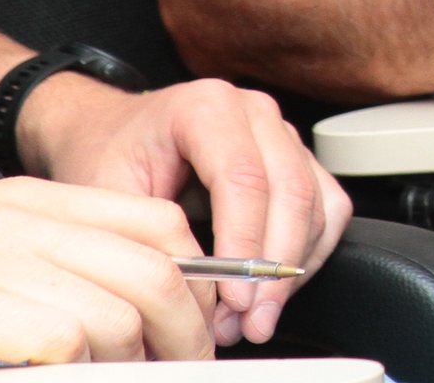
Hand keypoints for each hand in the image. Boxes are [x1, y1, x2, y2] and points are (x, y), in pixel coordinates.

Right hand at [0, 177, 215, 369]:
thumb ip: (58, 271)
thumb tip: (141, 314)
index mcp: (31, 203)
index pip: (157, 225)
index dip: (199, 280)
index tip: (199, 328)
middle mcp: (18, 220)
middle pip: (156, 271)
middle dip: (186, 334)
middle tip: (184, 371)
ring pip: (120, 312)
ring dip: (133, 364)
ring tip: (121, 382)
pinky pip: (65, 339)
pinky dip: (81, 371)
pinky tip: (60, 381)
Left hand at [17, 76, 349, 346]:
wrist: (112, 131)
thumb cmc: (106, 157)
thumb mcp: (106, 196)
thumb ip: (152, 239)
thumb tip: (193, 297)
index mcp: (206, 108)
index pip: (243, 178)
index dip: (244, 245)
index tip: (234, 300)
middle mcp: (255, 113)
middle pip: (291, 191)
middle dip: (275, 269)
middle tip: (250, 323)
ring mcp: (282, 132)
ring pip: (317, 204)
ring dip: (293, 269)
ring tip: (253, 318)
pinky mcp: (298, 158)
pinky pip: (327, 209)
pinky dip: (310, 255)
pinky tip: (276, 289)